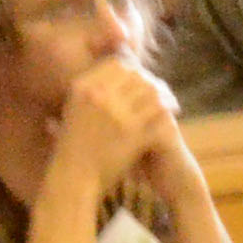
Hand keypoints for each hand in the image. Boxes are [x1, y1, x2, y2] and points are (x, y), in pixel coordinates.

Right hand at [51, 59, 174, 203]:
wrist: (73, 178)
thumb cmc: (72, 145)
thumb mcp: (73, 109)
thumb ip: (91, 90)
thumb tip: (113, 69)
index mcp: (83, 87)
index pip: (116, 64)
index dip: (131, 69)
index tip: (139, 79)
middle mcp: (100, 96)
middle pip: (136, 76)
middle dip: (151, 82)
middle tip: (161, 91)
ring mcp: (118, 115)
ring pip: (152, 93)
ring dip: (164, 98)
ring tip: (170, 104)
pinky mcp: (134, 134)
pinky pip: (158, 117)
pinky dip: (166, 117)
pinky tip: (170, 121)